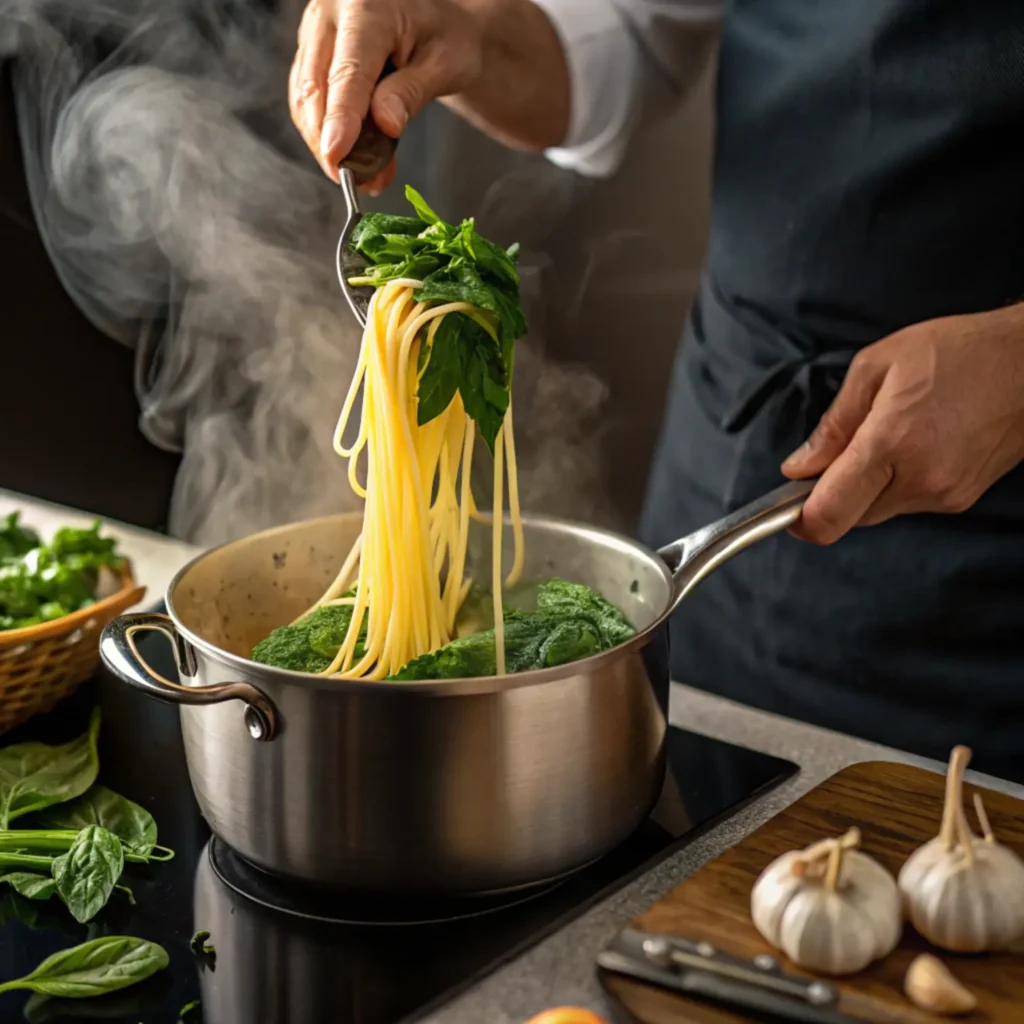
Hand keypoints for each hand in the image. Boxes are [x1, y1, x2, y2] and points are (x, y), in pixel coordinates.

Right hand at [288, 0, 569, 187]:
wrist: (438, 22)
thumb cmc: (447, 37)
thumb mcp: (446, 63)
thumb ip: (413, 92)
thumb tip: (385, 123)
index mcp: (367, 8)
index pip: (348, 72)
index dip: (341, 118)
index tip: (337, 156)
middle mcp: (331, 13)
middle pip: (315, 87)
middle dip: (331, 142)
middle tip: (357, 182)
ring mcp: (315, 32)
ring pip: (305, 98)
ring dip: (327, 144)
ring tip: (365, 175)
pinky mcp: (311, 52)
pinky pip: (307, 99)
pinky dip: (327, 133)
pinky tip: (355, 156)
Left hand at [781, 305, 1023, 543]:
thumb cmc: (960, 352)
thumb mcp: (877, 367)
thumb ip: (833, 424)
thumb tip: (799, 467)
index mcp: (890, 445)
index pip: (829, 513)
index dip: (799, 520)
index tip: (787, 507)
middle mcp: (918, 480)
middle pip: (849, 517)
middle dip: (832, 494)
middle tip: (837, 454)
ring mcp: (944, 495)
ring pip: (878, 511)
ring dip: (866, 487)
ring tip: (885, 436)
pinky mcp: (961, 499)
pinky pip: (908, 503)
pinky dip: (895, 484)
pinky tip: (912, 444)